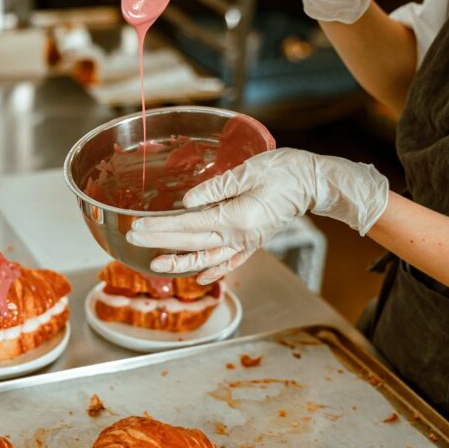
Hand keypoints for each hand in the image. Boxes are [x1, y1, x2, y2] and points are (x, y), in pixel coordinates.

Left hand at [126, 149, 389, 283]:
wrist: (315, 182)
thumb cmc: (285, 171)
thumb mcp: (248, 171)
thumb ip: (215, 187)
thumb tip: (187, 201)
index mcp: (236, 217)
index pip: (188, 224)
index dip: (160, 227)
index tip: (137, 226)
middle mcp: (239, 235)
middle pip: (191, 241)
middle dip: (160, 241)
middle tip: (133, 239)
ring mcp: (247, 241)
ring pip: (207, 257)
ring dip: (180, 263)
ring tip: (156, 265)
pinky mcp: (254, 241)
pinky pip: (230, 261)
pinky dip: (213, 270)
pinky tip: (198, 277)